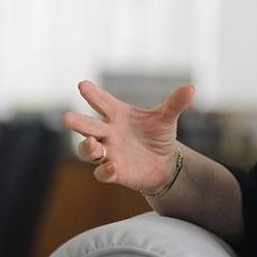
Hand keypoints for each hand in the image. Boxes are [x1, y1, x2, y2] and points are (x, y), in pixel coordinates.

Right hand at [61, 80, 193, 192]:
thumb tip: (191, 87)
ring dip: (87, 147)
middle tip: (66, 117)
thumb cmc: (157, 135)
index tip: (83, 85)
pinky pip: (103, 172)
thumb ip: (175, 103)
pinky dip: (105, 170)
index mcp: (118, 115)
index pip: (102, 102)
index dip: (93, 94)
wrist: (164, 162)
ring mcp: (109, 152)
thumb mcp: (166, 118)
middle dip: (77, 122)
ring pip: (89, 150)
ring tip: (92, 143)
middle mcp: (108, 132)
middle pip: (88, 126)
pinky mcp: (115, 171)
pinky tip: (111, 167)